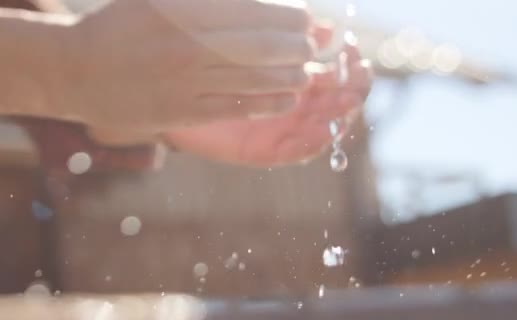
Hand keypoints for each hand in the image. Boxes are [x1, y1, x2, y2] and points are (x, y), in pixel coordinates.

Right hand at [54, 0, 313, 131]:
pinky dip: (268, 102)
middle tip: (315, 44)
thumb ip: (207, 1)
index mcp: (182, 10)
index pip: (252, 11)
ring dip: (290, 75)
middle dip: (297, 45)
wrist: (76, 70)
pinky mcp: (183, 112)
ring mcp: (186, 82)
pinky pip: (237, 107)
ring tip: (308, 72)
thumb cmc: (119, 26)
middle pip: (261, 45)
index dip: (287, 16)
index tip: (306, 18)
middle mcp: (188, 45)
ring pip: (254, 78)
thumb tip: (252, 4)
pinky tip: (288, 98)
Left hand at [164, 40, 372, 166]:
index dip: (351, 63)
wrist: (178, 95)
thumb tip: (326, 26)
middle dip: (353, 90)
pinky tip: (321, 132)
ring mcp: (285, 129)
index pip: (337, 74)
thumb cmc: (219, 66)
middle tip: (359, 76)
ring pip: (324, 126)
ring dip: (339, 116)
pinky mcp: (268, 151)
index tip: (353, 48)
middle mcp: (298, 106)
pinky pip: (295, 152)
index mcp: (300, 80)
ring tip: (346, 102)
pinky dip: (311, 144)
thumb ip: (289, 40)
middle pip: (338, 102)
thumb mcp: (256, 49)